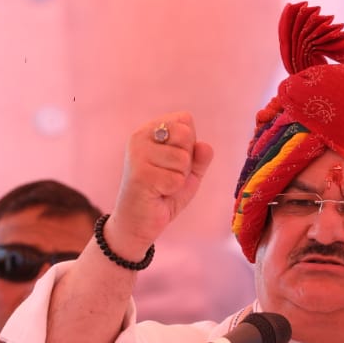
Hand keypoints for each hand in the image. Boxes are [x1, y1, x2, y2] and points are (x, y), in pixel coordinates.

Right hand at [102, 112, 213, 257]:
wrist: (139, 222)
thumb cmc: (163, 194)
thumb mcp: (188, 173)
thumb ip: (199, 158)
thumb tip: (205, 146)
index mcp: (151, 130)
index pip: (185, 120)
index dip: (189, 144)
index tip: (172, 162)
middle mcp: (140, 136)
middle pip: (185, 134)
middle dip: (186, 160)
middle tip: (168, 175)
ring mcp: (138, 153)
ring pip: (182, 159)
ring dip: (178, 178)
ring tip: (161, 186)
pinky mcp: (140, 173)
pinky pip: (175, 179)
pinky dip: (172, 190)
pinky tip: (156, 194)